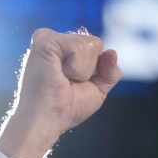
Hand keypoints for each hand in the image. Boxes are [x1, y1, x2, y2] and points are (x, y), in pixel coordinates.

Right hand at [0, 28, 121, 157]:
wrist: (49, 119)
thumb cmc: (66, 108)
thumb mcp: (97, 89)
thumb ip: (109, 71)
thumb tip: (112, 52)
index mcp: (65, 50)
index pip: (96, 47)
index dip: (95, 69)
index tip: (75, 83)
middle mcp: (56, 41)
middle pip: (96, 44)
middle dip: (90, 69)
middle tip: (67, 82)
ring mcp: (48, 37)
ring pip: (90, 45)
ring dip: (82, 70)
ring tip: (62, 79)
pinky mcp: (44, 39)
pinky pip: (79, 47)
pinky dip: (75, 67)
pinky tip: (59, 74)